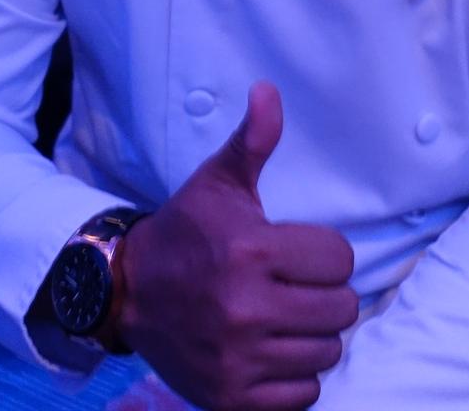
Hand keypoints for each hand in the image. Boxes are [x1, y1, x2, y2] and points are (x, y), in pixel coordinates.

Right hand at [117, 82, 357, 410]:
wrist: (126, 292)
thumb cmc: (185, 232)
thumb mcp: (218, 182)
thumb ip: (253, 140)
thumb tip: (268, 89)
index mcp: (251, 251)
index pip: (341, 260)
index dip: (324, 254)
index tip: (297, 254)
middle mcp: (246, 308)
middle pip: (342, 309)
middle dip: (324, 296)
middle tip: (294, 288)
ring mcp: (238, 358)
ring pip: (326, 352)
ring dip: (311, 337)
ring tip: (283, 319)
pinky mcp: (230, 397)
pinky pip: (302, 396)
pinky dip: (293, 379)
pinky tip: (271, 353)